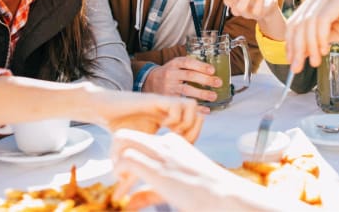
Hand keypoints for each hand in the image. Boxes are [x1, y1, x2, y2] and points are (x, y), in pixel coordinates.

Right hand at [91, 91, 203, 142]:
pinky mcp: (156, 99)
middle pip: (200, 114)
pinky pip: (177, 104)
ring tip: (172, 132)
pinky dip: (175, 117)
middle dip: (194, 130)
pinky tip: (163, 125)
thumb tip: (153, 176)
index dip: (193, 138)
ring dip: (186, 122)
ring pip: (193, 106)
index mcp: (170, 119)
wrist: (105, 110)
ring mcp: (165, 104)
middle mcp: (171, 111)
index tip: (180, 148)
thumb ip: (150, 151)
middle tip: (180, 140)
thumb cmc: (120, 127)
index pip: (196, 125)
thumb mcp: (140, 142)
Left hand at [111, 130, 287, 211]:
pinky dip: (119, 171)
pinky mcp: (157, 166)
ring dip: (114, 159)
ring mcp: (161, 152)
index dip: (127, 155)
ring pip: (122, 140)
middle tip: (117, 173)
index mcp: (173, 143)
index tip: (124, 175)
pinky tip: (123, 185)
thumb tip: (131, 203)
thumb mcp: (174, 189)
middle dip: (114, 150)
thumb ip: (150, 193)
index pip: (141, 139)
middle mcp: (165, 143)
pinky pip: (126, 159)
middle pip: (126, 134)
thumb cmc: (206, 195)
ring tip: (118, 178)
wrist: (224, 194)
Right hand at [143, 56, 220, 104]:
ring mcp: (168, 86)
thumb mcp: (176, 65)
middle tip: (218, 83)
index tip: (212, 70)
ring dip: (202, 93)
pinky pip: (183, 102)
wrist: (148, 82)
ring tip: (214, 96)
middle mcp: (171, 74)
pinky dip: (196, 107)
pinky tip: (206, 109)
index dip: (201, 66)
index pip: (188, 62)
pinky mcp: (168, 98)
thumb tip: (212, 70)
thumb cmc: (169, 73)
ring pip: (186, 89)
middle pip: (190, 75)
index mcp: (174, 63)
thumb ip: (189, 66)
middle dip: (205, 79)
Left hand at [285, 0, 338, 71]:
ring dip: (309, 46)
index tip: (292, 60)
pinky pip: (323, 20)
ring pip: (309, 23)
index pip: (296, 21)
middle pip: (299, 22)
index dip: (291, 43)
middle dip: (296, 48)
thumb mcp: (337, 33)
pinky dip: (321, 38)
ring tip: (315, 62)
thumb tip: (300, 53)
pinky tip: (325, 50)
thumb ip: (318, 40)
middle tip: (297, 67)